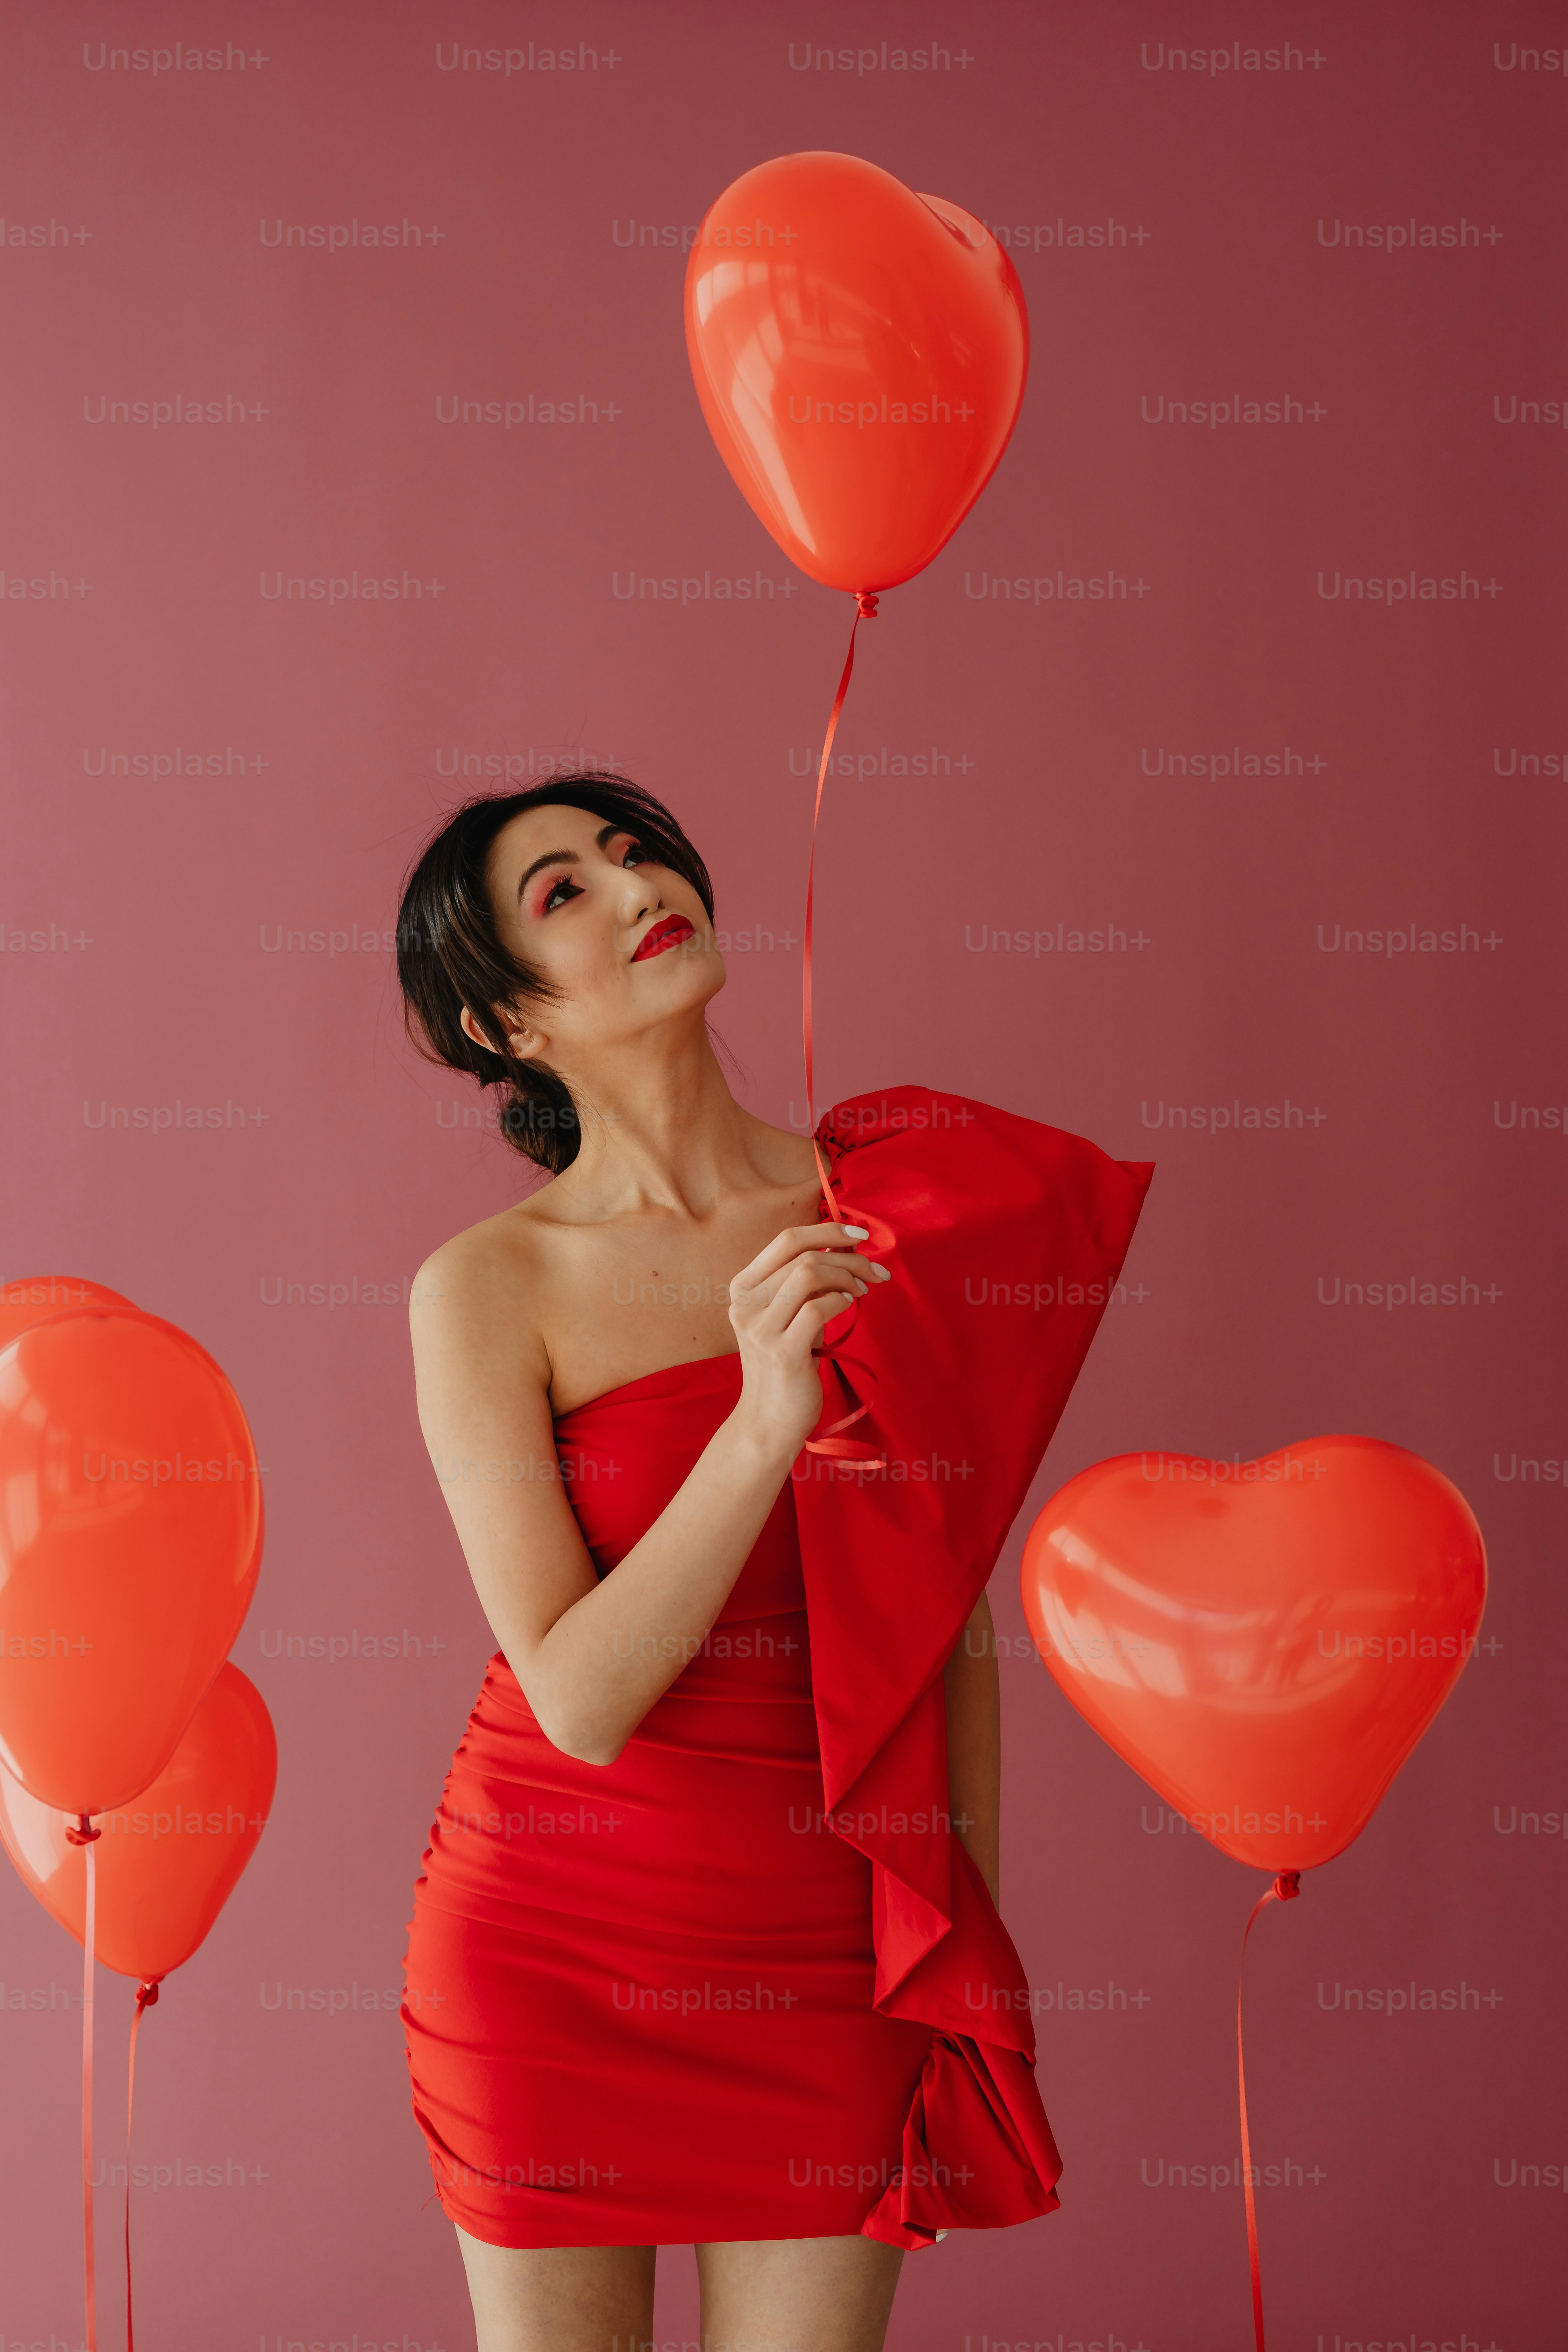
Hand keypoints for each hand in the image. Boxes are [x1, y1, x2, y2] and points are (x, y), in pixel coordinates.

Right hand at [727, 1222, 890, 1457]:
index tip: (860, 1236)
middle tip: (874, 1273)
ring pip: (809, 1274)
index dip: (828, 1229)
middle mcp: (745, 1304)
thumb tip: (846, 1245)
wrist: (769, 1422)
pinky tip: (850, 1306)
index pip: (786, 1240)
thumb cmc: (787, 1364)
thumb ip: (805, 1282)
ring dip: (847, 1276)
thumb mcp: (788, 1315)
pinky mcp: (782, 1353)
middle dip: (848, 1257)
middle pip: (804, 1255)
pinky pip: (819, 1308)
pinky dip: (841, 1300)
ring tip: (863, 1291)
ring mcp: (760, 1328)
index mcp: (743, 1287)